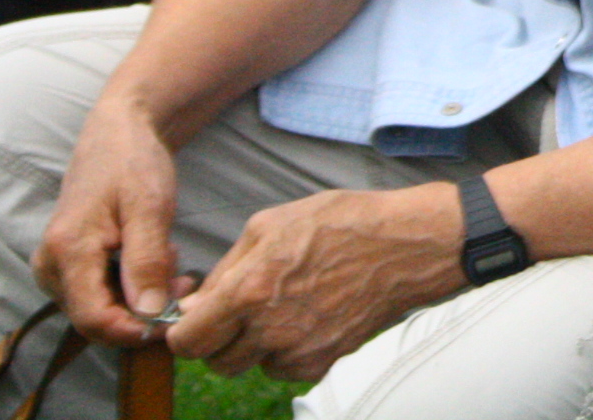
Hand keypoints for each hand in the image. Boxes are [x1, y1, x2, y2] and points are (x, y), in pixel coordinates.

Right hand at [33, 102, 188, 346]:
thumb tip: (148, 313)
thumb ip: (146, 261)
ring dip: (138, 298)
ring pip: (98, 309)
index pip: (92, 319)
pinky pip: (97, 293)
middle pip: (94, 319)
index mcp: (67, 251)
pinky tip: (154, 259)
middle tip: (182, 281)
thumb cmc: (133, 163)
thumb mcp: (149, 207)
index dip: (133, 329)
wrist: (116, 133)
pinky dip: (129, 286)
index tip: (174, 317)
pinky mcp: (66, 265)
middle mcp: (50, 266)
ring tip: (171, 261)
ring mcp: (54, 267)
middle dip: (141, 312)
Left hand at [164, 183, 463, 382]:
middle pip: (216, 361)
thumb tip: (196, 302)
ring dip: (255, 345)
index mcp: (249, 290)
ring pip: (251, 366)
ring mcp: (298, 349)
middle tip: (239, 313)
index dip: (185, 331)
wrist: (408, 246)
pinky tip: (308, 318)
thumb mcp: (272, 223)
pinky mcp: (323, 362)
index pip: (188, 340)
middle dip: (219, 340)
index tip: (196, 321)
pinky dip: (287, 351)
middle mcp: (270, 327)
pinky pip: (284, 368)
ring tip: (281, 309)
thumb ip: (227, 266)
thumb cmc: (342, 223)